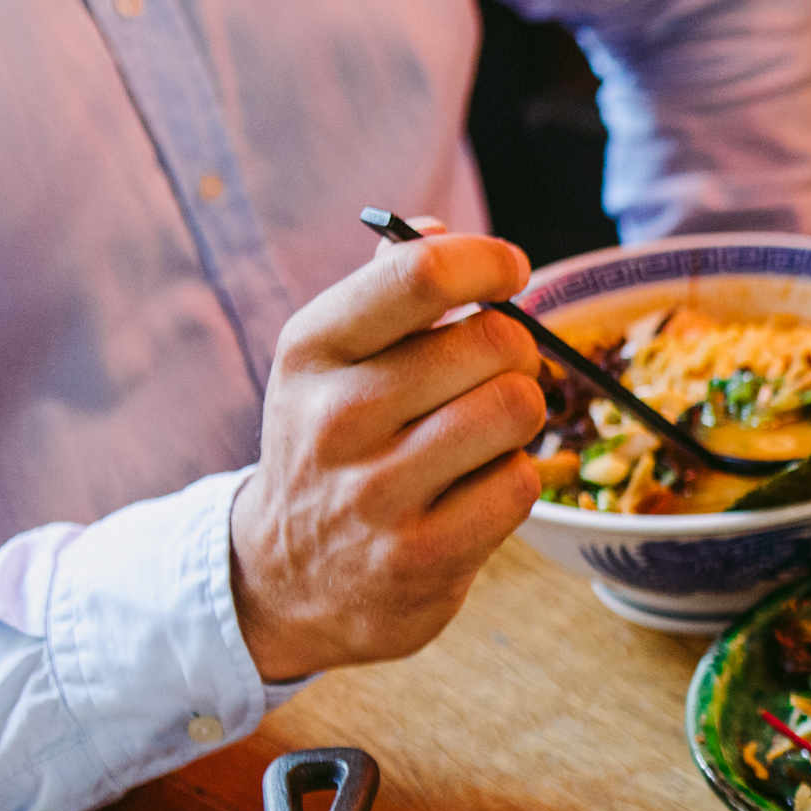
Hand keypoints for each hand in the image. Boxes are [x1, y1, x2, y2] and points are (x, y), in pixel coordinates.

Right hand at [230, 233, 543, 680]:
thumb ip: (385, 291)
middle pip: (493, 343)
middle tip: (498, 373)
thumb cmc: (333, 448)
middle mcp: (338, 416)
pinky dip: (515, 480)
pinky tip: (477, 488)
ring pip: (516, 410)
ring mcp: (378, 492)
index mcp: (313, 349)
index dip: (488, 263)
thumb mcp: (331, 363)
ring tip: (487, 432)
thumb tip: (439, 230)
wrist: (288, 580)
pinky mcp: (422, 554)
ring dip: (521, 418)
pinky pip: (520, 483)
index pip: (420, 274)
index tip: (508, 273)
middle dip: (516, 352)